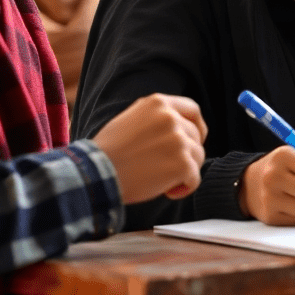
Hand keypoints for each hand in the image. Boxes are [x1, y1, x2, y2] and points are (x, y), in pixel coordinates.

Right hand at [92, 94, 206, 203]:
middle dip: (187, 154)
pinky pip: (194, 179)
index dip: (198, 127)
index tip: (196, 140)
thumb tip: (181, 125)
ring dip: (185, 172)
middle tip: (168, 168)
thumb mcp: (132, 118)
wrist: (96, 172)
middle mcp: (171, 118)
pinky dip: (184, 188)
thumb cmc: (111, 151)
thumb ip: (157, 117)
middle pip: (196, 137)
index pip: (193, 110)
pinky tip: (167, 191)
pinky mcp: (182, 164)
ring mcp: (178, 140)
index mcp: (158, 103)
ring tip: (162, 180)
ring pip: (197, 157)